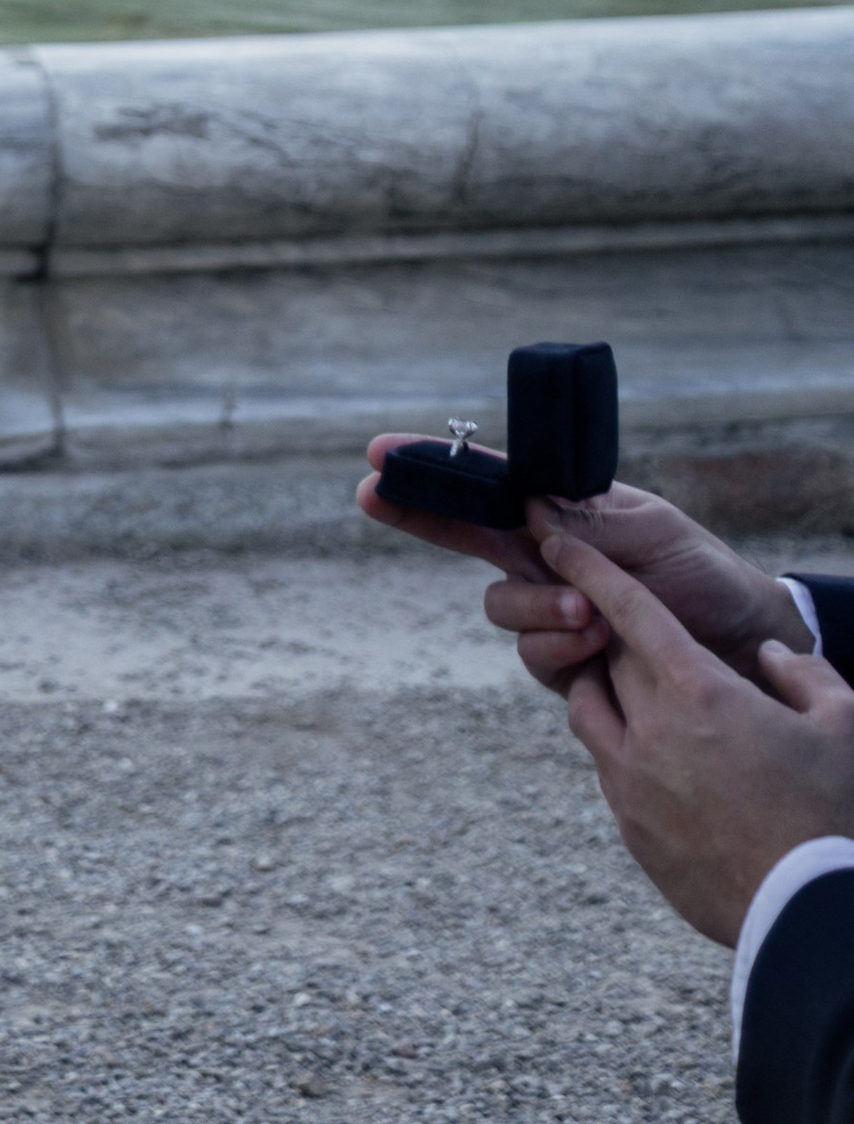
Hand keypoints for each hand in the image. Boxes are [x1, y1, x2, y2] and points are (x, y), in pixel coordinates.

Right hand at [359, 442, 811, 691]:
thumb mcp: (650, 532)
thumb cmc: (702, 575)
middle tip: (381, 499)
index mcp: (563, 511)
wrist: (745, 647)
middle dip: (421, 519)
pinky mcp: (567, 667)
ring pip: (499, 606)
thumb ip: (586, 524)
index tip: (378, 456)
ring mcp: (552, 613)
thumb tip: (528, 507)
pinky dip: (560, 647)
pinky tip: (598, 641)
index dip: (433, 471)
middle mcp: (546, 559)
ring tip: (588, 612)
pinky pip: (532, 656)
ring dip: (536, 608)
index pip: (488, 485)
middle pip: (463, 538)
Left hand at [547, 530, 853, 946]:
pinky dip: (626, 753)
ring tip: (647, 699)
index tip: (556, 542)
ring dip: (608, 695)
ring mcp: (632, 786)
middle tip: (646, 642)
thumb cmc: (832, 815)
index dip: (591, 569)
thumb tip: (768, 657)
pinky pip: (610, 772)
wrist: (809, 915)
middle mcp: (650, 731)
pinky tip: (667, 766)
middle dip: (619, 641)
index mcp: (697, 692)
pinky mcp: (631, 832)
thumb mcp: (841, 724)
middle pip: (606, 660)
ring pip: (591, 714)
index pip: (627, 610)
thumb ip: (803, 674)